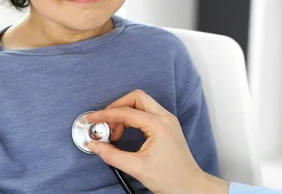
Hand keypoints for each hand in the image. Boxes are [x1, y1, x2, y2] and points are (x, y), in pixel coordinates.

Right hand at [86, 90, 228, 193]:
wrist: (189, 186)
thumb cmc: (170, 178)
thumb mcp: (136, 168)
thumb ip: (112, 155)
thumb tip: (95, 145)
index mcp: (159, 125)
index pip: (127, 112)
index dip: (106, 115)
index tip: (92, 119)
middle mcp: (165, 117)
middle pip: (137, 97)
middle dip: (117, 106)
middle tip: (105, 122)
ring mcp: (168, 120)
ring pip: (142, 103)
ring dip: (125, 112)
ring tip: (115, 133)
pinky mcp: (167, 125)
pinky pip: (147, 112)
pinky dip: (133, 117)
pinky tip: (125, 132)